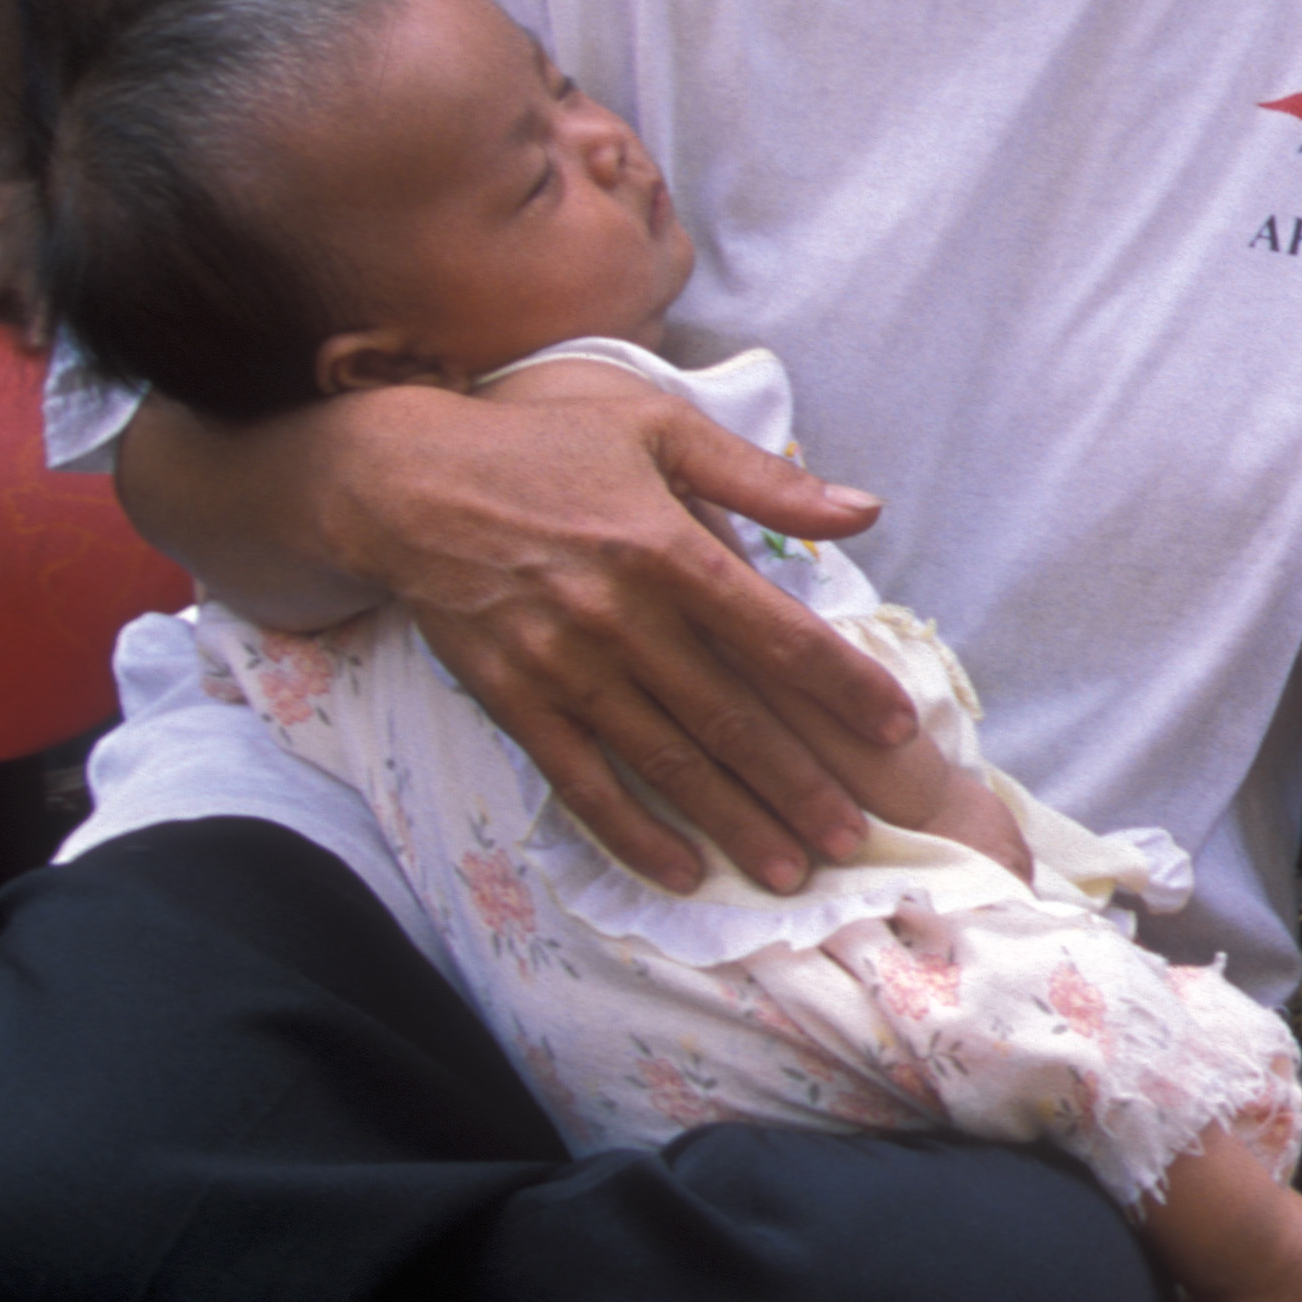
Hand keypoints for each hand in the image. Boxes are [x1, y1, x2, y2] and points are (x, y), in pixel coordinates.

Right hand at [321, 383, 908, 895]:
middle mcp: (619, 617)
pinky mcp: (513, 699)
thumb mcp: (660, 429)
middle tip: (853, 838)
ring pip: (664, 762)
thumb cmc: (546, 444)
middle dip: (796, 784)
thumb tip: (865, 512)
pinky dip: (632, 832)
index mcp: (665, 548)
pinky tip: (681, 872)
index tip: (896, 725)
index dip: (840, 683)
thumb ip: (765, 478)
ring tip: (788, 872)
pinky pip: (581, 780)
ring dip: (730, 822)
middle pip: (727, 717)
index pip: (774, 630)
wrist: (405, 481)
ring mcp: (562, 666)